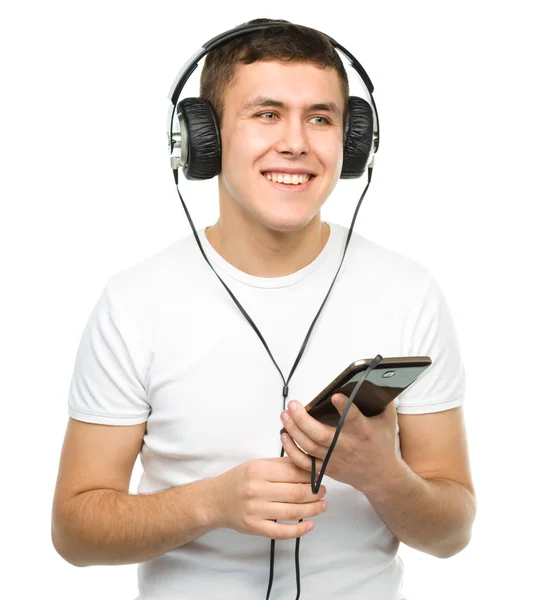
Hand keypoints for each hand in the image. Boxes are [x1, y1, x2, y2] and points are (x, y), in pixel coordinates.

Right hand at [211, 456, 327, 539]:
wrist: (215, 500)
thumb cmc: (239, 479)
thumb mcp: (256, 464)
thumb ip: (280, 465)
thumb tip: (307, 465)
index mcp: (258, 470)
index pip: (293, 472)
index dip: (311, 475)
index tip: (319, 476)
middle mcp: (257, 490)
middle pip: (296, 492)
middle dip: (315, 492)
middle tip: (323, 491)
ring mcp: (256, 510)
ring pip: (292, 511)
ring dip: (313, 509)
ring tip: (323, 505)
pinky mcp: (255, 527)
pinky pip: (281, 532)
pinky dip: (298, 530)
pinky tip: (310, 525)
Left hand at [280, 395, 400, 493]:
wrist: (380, 475)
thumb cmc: (382, 443)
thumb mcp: (387, 419)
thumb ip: (382, 399)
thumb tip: (379, 377)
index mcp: (363, 431)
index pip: (353, 418)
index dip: (344, 407)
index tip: (335, 396)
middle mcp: (346, 445)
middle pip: (320, 434)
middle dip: (303, 419)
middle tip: (293, 404)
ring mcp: (334, 458)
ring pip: (308, 445)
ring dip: (293, 429)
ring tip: (285, 414)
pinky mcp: (326, 468)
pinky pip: (304, 462)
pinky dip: (291, 450)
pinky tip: (284, 435)